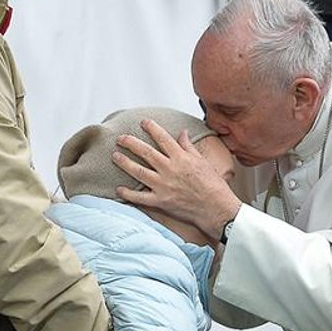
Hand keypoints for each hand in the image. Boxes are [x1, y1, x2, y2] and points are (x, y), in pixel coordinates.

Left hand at [112, 119, 241, 239]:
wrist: (216, 208)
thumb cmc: (212, 185)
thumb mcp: (202, 161)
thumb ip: (188, 146)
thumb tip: (183, 132)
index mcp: (181, 158)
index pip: (163, 138)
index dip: (152, 128)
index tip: (143, 122)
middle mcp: (170, 169)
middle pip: (146, 152)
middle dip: (131, 143)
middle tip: (120, 138)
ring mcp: (163, 186)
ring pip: (139, 171)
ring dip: (125, 163)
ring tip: (115, 156)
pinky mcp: (161, 201)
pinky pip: (140, 197)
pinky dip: (128, 194)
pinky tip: (119, 189)